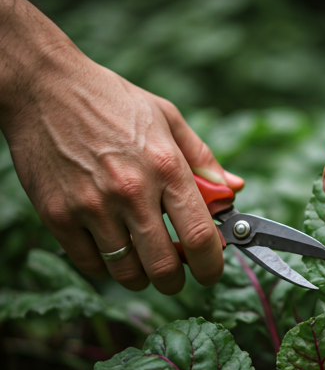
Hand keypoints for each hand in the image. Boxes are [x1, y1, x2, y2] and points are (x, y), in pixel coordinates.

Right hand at [3, 43, 242, 293]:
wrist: (44, 87)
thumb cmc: (113, 102)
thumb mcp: (168, 119)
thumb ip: (204, 159)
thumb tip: (234, 189)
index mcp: (166, 166)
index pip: (200, 235)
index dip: (212, 266)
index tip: (211, 272)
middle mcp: (131, 191)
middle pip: (164, 266)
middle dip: (176, 282)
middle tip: (175, 276)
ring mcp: (92, 205)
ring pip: (126, 272)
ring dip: (141, 278)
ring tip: (143, 263)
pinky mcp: (57, 215)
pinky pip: (91, 264)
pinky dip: (106, 267)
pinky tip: (112, 250)